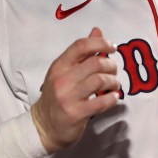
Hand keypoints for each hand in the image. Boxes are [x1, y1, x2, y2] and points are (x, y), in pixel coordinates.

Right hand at [31, 27, 118, 153]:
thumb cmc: (57, 96)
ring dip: (113, 82)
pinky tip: (113, 97)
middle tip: (113, 72)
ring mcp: (68, 97)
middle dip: (111, 65)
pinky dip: (112, 98)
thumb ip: (83, 52)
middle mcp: (62, 79)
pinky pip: (101, 102)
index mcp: (59, 66)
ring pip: (100, 80)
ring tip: (114, 86)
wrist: (43, 127)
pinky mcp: (76, 114)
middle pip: (95, 63)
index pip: (80, 45)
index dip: (100, 42)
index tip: (112, 47)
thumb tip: (97, 30)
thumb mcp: (65, 72)